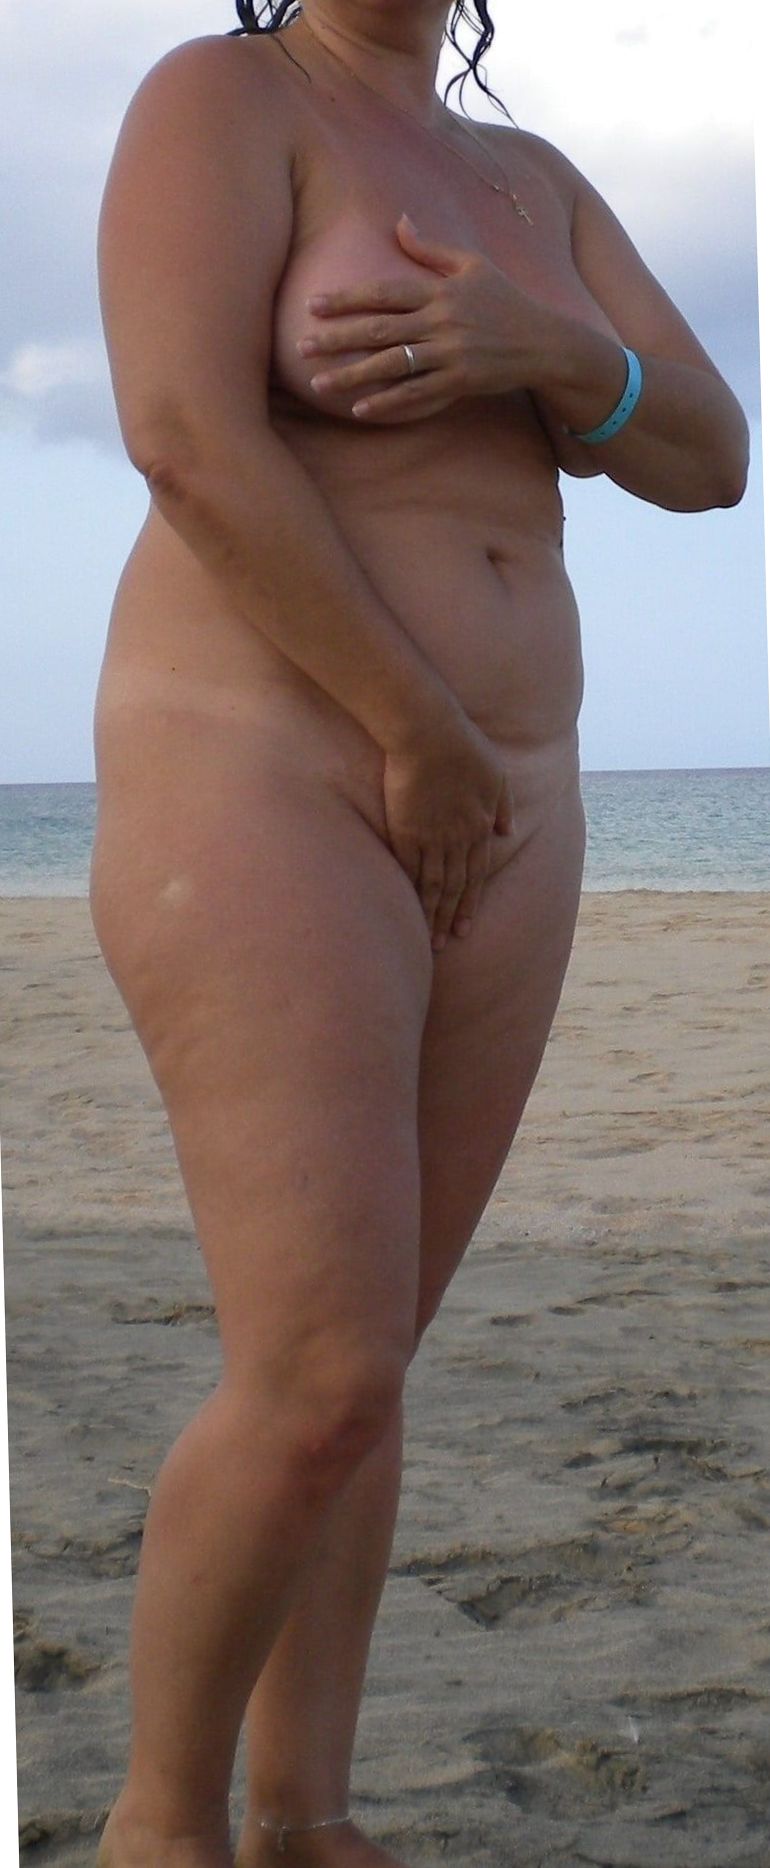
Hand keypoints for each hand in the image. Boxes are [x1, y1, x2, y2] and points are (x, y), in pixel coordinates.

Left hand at [298, 212, 559, 423]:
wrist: (544, 341)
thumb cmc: (506, 301)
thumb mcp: (473, 265)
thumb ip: (432, 249)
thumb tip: (400, 221)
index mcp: (440, 290)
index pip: (384, 292)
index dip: (347, 299)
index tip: (313, 306)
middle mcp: (442, 321)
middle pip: (380, 330)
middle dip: (337, 339)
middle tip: (301, 347)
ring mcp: (451, 354)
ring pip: (392, 366)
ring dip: (352, 376)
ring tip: (319, 385)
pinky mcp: (460, 382)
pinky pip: (416, 395)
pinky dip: (387, 403)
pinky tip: (359, 410)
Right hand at [382, 714, 514, 950]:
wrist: (429, 733)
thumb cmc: (465, 747)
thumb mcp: (498, 775)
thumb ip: (503, 807)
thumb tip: (506, 832)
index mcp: (480, 826)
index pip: (477, 874)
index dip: (470, 902)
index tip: (465, 926)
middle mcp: (458, 838)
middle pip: (455, 886)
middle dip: (451, 917)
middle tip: (445, 943)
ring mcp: (431, 836)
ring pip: (433, 884)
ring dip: (432, 913)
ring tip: (428, 938)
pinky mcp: (405, 829)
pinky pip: (409, 868)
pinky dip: (410, 891)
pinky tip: (406, 909)